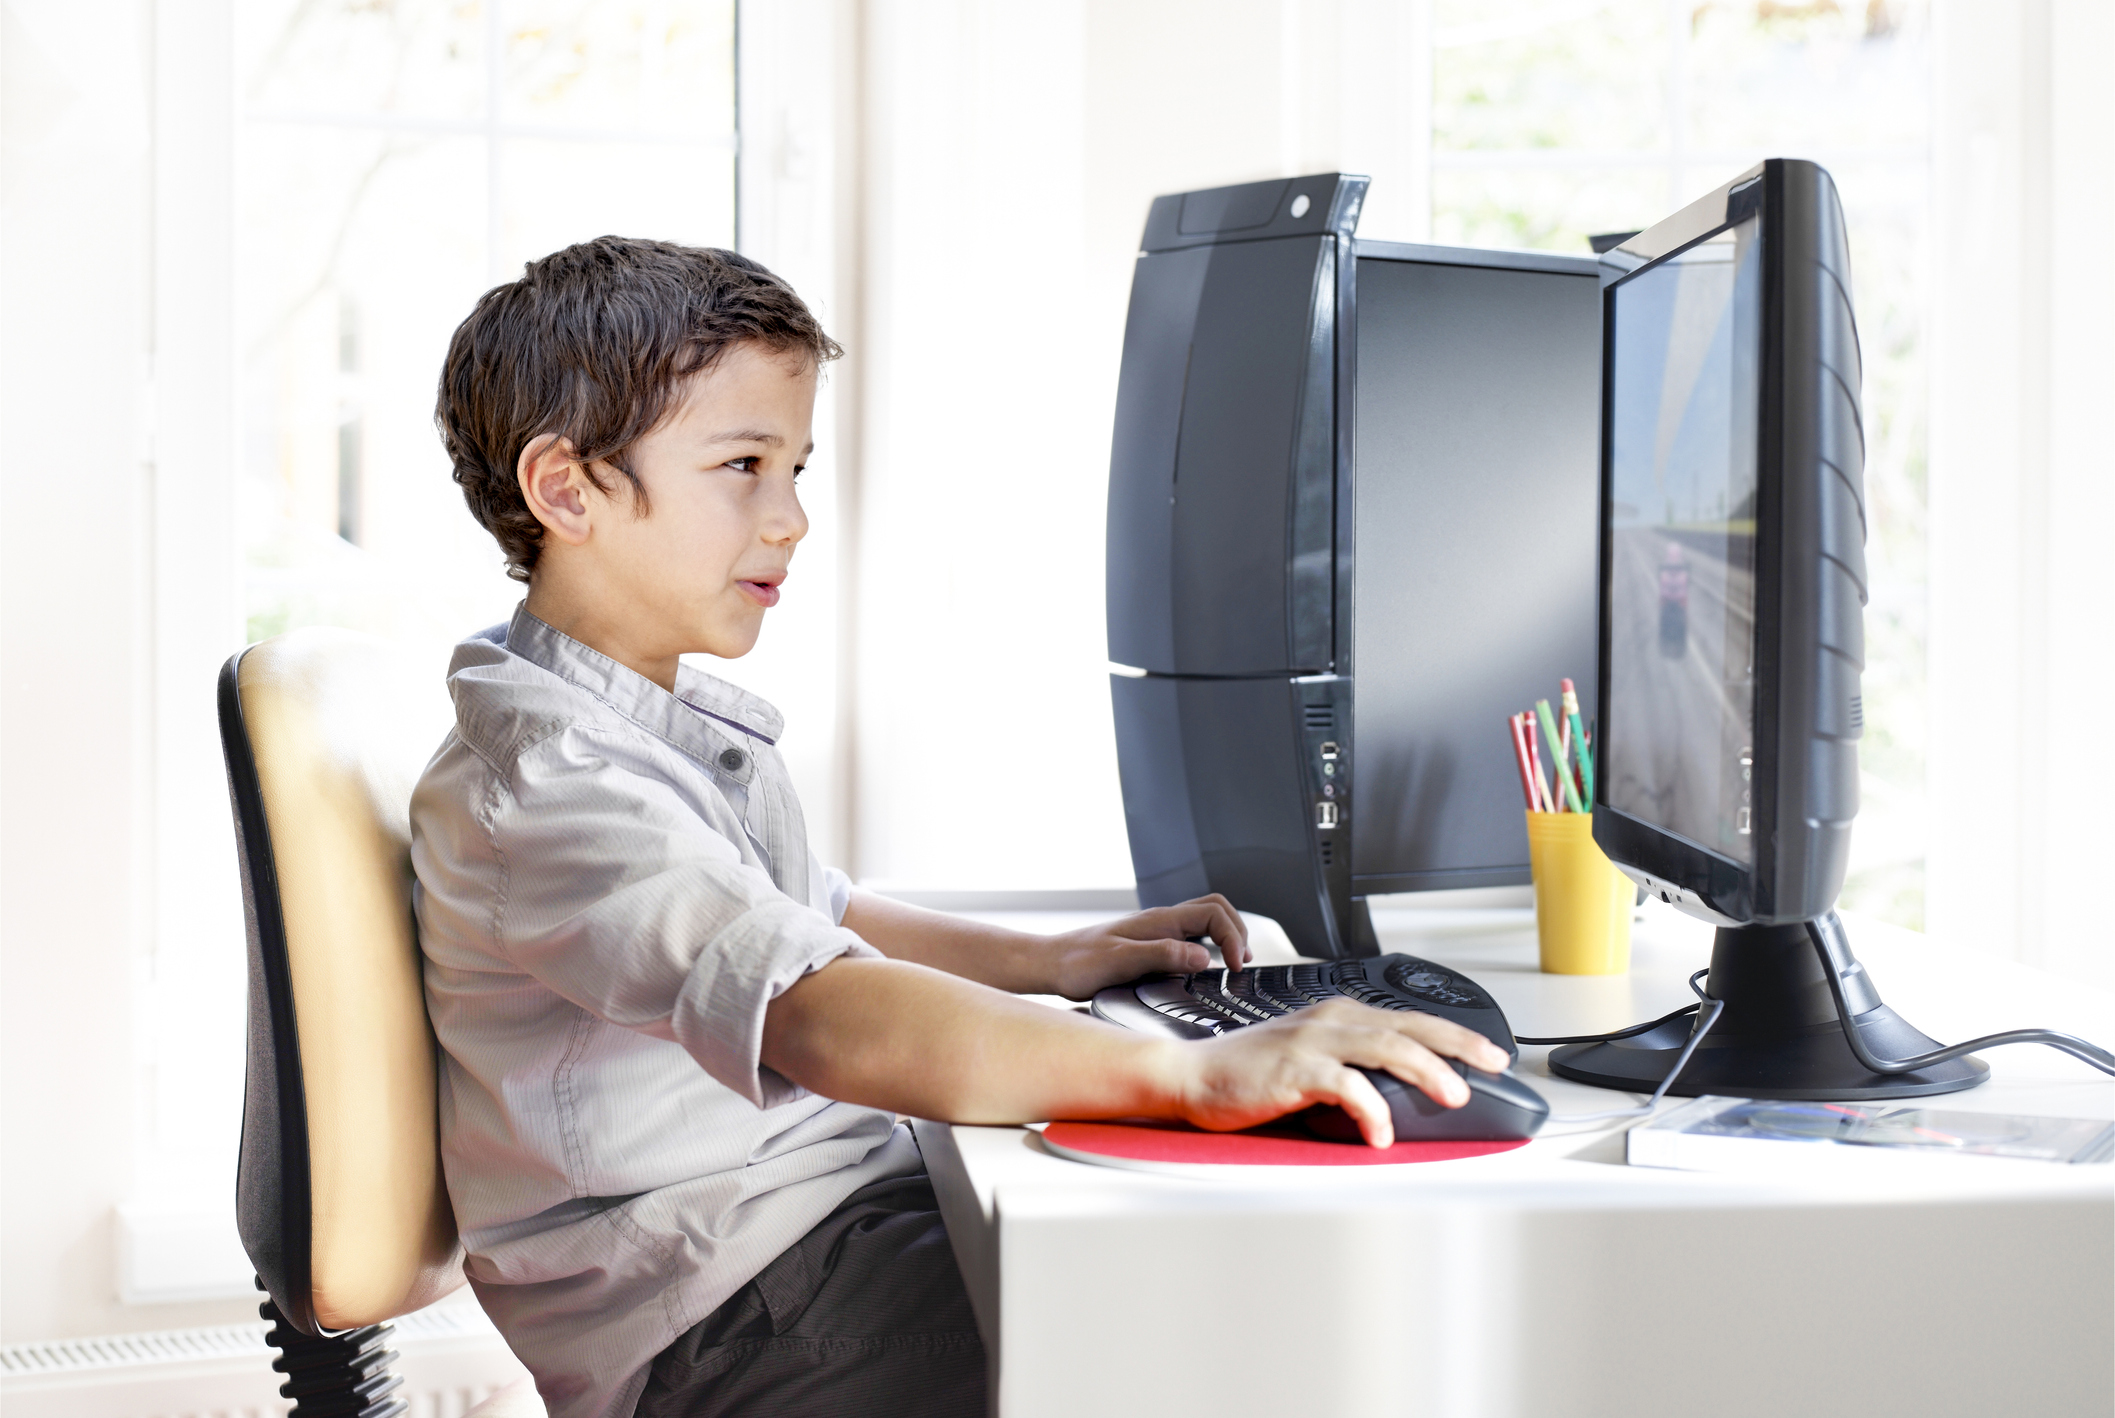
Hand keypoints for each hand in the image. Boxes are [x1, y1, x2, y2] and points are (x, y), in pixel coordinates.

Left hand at [1038, 894, 1250, 999]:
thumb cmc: (1080, 963)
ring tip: (1234, 962)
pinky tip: (1204, 967)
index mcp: (1160, 921)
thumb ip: (1163, 955)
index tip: (1233, 966)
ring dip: (1225, 936)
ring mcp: (1157, 931)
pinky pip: (1190, 936)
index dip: (1233, 936)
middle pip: (1216, 909)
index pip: (1214, 912)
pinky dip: (1208, 946)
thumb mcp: (1122, 962)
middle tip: (1241, 962)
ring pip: (1204, 921)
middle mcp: (1162, 921)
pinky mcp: (1151, 944)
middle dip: (1237, 930)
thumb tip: (1203, 957)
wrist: (1052, 964)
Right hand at [1167, 999, 1512, 1147]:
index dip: (1452, 1034)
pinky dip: (1370, 1109)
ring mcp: (1312, 1042)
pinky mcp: (1294, 1069)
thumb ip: (1349, 1065)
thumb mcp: (1308, 1060)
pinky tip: (1382, 1133)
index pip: (1407, 1019)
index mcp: (1337, 1016)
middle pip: (1408, 1026)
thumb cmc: (1247, 1074)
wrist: (1192, 1074)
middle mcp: (1330, 1021)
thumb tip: (1397, 1092)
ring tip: (1456, 1095)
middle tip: (1494, 1061)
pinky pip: (1345, 1085)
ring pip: (1386, 1047)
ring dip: (1427, 1070)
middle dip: (1457, 1043)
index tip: (1487, 1051)